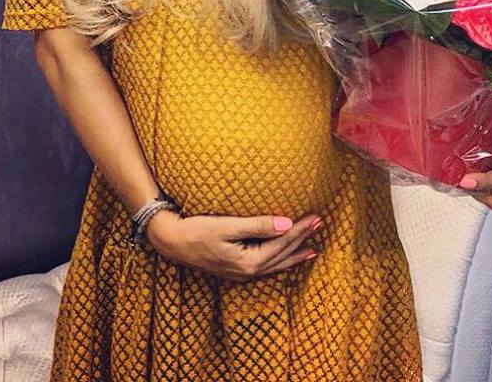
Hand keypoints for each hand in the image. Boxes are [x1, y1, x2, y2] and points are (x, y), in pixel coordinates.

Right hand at [146, 210, 320, 281]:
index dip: (300, 230)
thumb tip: (287, 223)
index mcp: (248, 262)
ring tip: (312, 248)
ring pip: (276, 264)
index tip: (316, 216)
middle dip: (302, 239)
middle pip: (282, 255)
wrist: (171, 241)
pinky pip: (266, 266)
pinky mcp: (236, 269)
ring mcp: (241, 273)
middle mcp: (248, 272)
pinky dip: (280, 260)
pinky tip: (284, 256)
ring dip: (294, 253)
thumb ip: (258, 225)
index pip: (282, 244)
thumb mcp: (227, 226)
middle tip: (320, 224)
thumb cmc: (197, 230)